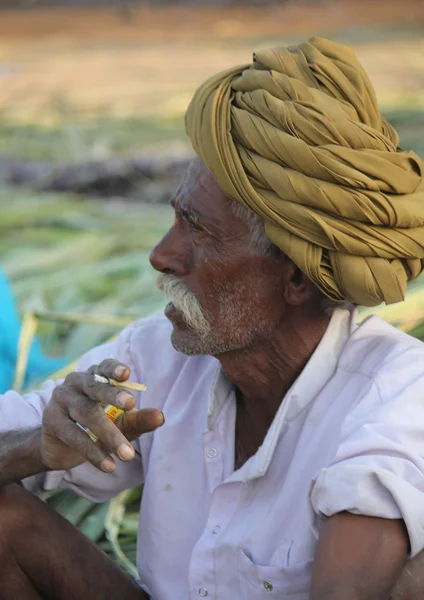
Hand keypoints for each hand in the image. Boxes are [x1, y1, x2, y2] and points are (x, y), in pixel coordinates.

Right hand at [41, 359, 163, 472]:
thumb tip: (160, 417)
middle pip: (95, 387)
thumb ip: (138, 418)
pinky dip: (93, 452)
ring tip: (128, 455)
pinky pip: (74, 435)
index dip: (114, 369)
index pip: (104, 367)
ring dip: (109, 434)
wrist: (60, 446)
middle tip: (132, 404)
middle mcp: (76, 383)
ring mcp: (62, 400)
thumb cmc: (96, 425)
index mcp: (95, 376)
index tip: (127, 374)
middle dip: (114, 395)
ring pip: (87, 413)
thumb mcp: (120, 421)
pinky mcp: (52, 421)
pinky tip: (109, 465)